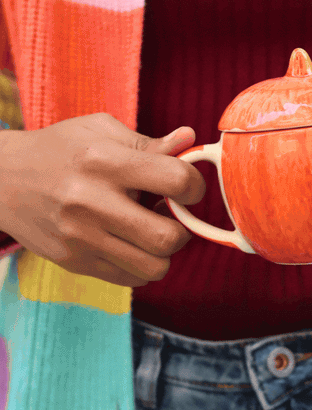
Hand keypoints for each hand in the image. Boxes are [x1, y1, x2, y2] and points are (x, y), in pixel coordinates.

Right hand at [0, 113, 204, 286]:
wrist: (4, 180)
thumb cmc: (61, 150)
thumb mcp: (100, 131)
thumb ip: (148, 142)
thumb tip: (190, 140)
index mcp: (105, 161)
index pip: (176, 181)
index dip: (194, 186)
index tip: (186, 187)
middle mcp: (91, 202)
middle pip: (168, 237)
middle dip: (182, 230)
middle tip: (170, 217)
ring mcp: (81, 237)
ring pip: (154, 267)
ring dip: (163, 253)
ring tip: (151, 233)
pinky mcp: (74, 262)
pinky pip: (131, 279)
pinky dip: (141, 266)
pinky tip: (131, 245)